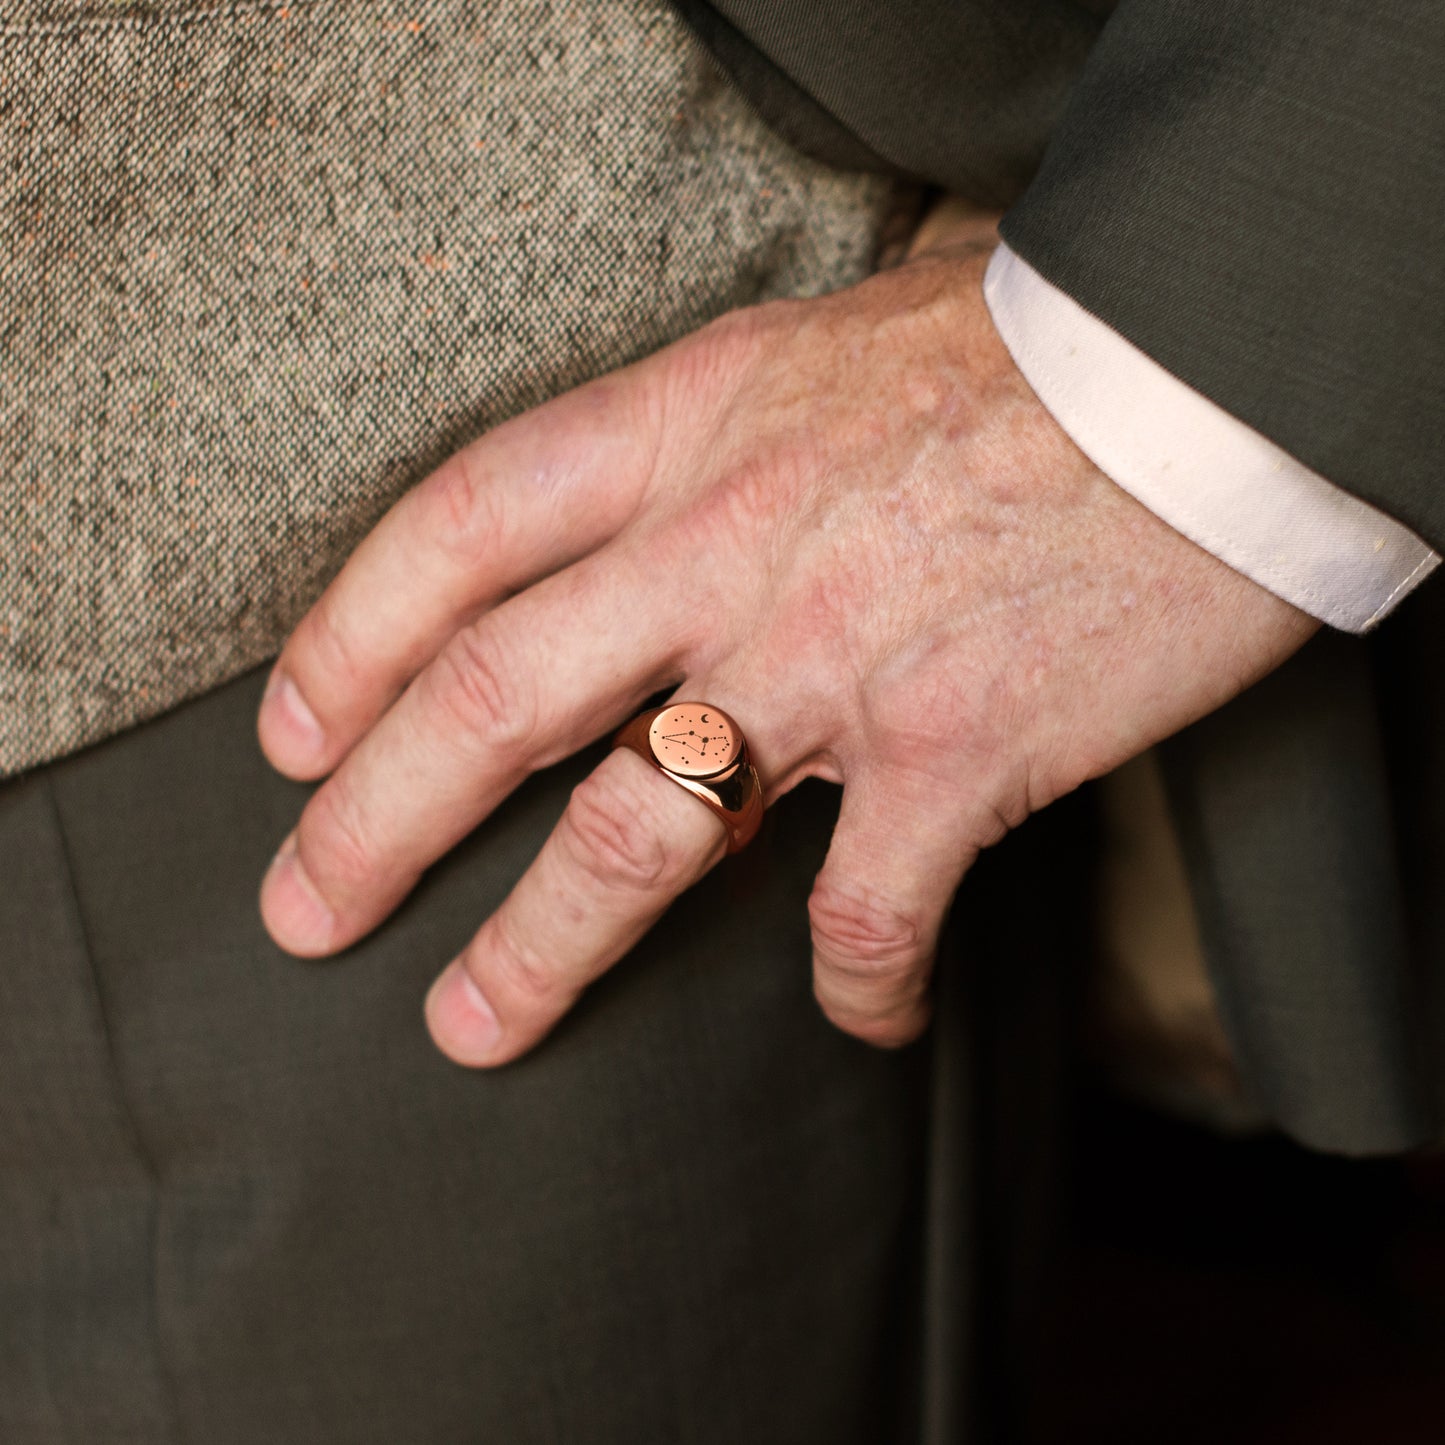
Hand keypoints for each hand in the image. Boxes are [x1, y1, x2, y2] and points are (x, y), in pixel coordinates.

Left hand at [256, 205, 1317, 1065]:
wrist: (1209, 377)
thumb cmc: (1024, 354)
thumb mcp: (828, 346)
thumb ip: (723, 428)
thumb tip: (669, 500)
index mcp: (691, 426)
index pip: (460, 531)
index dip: (350, 637)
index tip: (295, 733)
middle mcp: (731, 548)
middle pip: (494, 700)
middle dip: (377, 822)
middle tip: (306, 912)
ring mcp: (835, 660)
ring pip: (635, 835)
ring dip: (539, 949)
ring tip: (472, 1026)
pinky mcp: (955, 754)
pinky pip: (866, 911)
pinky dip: (854, 985)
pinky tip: (854, 1020)